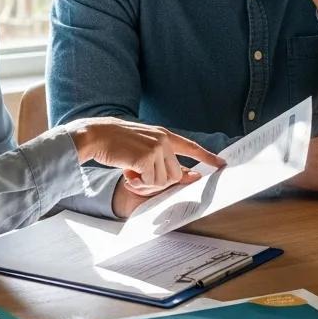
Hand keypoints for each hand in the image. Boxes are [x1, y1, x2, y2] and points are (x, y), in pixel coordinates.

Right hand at [67, 118, 224, 217]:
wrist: (96, 135)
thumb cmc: (116, 143)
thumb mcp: (142, 145)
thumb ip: (160, 157)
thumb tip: (181, 175)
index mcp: (164, 135)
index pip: (190, 147)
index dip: (207, 156)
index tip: (221, 164)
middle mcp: (164, 140)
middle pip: (176, 175)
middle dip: (159, 183)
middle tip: (138, 178)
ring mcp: (156, 148)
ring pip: (164, 181)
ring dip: (146, 184)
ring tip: (131, 173)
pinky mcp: (147, 157)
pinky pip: (151, 182)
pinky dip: (138, 183)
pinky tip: (126, 173)